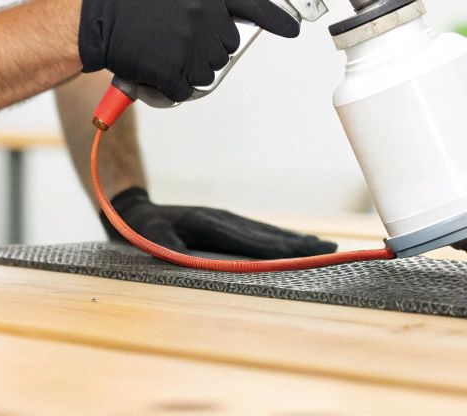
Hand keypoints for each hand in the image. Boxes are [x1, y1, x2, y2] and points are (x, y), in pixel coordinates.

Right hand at [77, 0, 301, 102]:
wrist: (98, 19)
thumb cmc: (134, 1)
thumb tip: (233, 16)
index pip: (253, 6)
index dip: (276, 20)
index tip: (293, 30)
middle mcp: (204, 11)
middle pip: (227, 47)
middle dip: (205, 49)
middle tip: (174, 37)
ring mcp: (190, 40)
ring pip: (209, 71)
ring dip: (188, 69)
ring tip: (162, 49)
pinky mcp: (175, 66)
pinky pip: (186, 88)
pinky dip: (171, 86)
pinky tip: (154, 67)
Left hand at [102, 187, 338, 258]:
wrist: (135, 210)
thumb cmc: (141, 229)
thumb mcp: (149, 237)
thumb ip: (167, 247)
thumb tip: (186, 256)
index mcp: (211, 223)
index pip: (252, 239)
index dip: (280, 247)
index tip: (307, 252)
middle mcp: (224, 219)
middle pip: (268, 234)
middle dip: (299, 243)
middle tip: (330, 250)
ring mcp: (226, 220)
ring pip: (267, 232)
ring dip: (295, 240)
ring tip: (323, 246)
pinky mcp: (224, 224)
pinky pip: (258, 232)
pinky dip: (279, 238)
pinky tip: (294, 243)